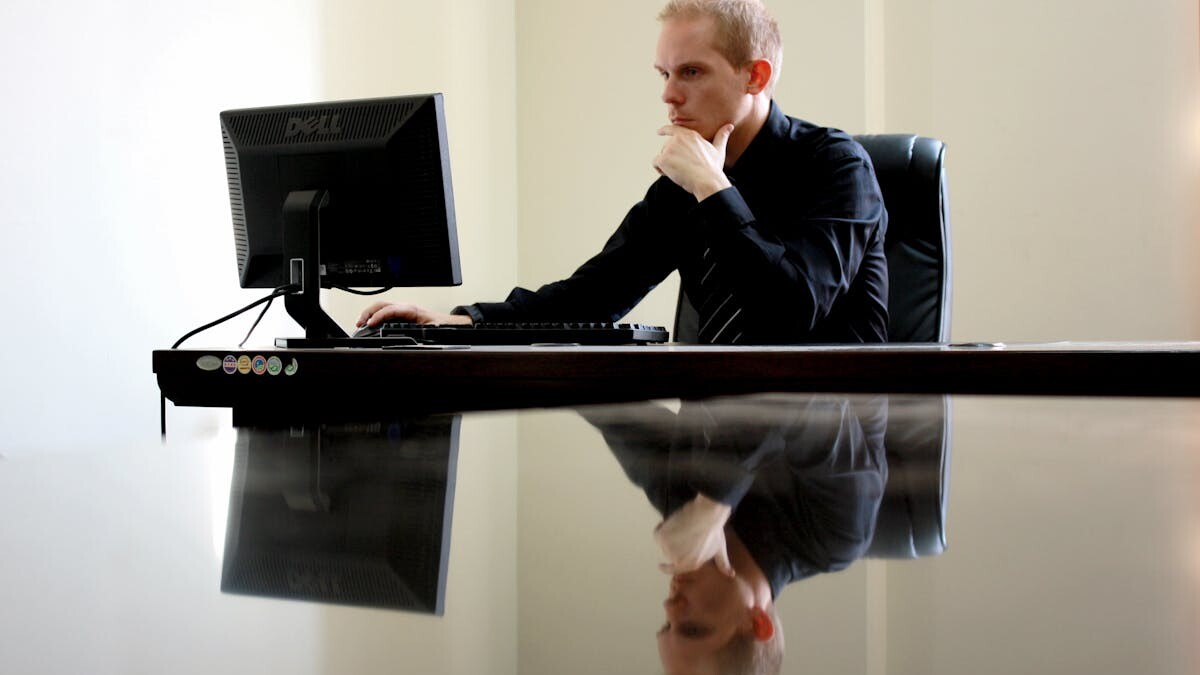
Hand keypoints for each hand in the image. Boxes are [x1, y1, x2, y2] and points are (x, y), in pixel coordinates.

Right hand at [356, 301, 471, 327]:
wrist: (447, 324)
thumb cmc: (440, 325)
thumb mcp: (433, 330)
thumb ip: (424, 333)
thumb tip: (417, 337)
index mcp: (412, 310)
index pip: (391, 310)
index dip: (379, 316)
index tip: (371, 324)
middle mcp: (405, 308)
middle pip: (382, 304)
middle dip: (369, 312)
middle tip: (359, 324)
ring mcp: (402, 310)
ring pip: (381, 307)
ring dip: (369, 313)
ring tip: (360, 323)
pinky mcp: (400, 315)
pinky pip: (384, 312)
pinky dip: (374, 316)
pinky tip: (370, 323)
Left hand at [652, 124, 733, 200]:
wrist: (707, 180)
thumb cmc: (713, 168)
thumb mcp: (718, 150)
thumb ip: (721, 136)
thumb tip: (730, 126)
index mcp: (690, 135)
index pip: (673, 129)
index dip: (664, 130)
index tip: (659, 132)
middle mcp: (678, 138)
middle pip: (666, 147)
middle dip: (671, 158)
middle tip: (684, 168)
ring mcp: (670, 148)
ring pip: (661, 156)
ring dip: (667, 165)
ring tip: (680, 172)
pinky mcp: (663, 158)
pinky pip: (656, 163)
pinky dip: (660, 170)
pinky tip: (671, 174)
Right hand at [654, 493, 734, 576]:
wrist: (706, 515)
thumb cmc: (714, 532)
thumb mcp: (719, 549)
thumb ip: (723, 564)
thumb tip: (731, 575)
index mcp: (690, 565)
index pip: (674, 570)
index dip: (667, 568)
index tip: (661, 566)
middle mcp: (676, 560)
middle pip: (670, 553)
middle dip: (675, 544)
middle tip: (685, 534)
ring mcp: (667, 549)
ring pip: (664, 542)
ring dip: (669, 535)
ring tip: (682, 527)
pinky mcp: (661, 537)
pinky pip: (658, 533)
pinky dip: (662, 528)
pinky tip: (672, 523)